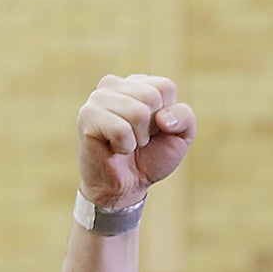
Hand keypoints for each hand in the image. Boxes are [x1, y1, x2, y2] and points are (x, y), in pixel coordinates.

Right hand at [76, 74, 193, 212]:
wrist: (127, 187)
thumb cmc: (151, 158)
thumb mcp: (180, 137)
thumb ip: (185, 117)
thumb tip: (162, 118)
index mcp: (137, 83)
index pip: (165, 87)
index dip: (167, 117)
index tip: (153, 131)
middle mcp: (114, 84)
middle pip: (152, 97)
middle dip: (151, 128)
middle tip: (138, 139)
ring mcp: (98, 97)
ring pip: (137, 112)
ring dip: (138, 138)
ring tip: (126, 144)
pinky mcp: (87, 116)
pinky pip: (121, 129)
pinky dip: (124, 146)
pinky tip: (113, 148)